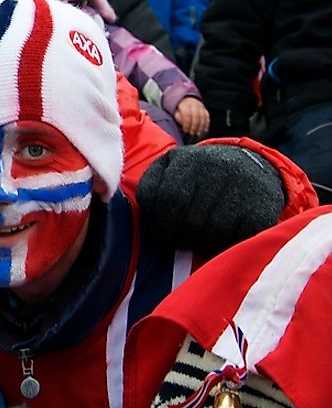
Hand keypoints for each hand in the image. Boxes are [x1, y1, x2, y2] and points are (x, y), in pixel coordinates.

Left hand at [137, 144, 283, 256]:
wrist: (251, 165)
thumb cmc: (199, 171)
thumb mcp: (171, 165)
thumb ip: (152, 183)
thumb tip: (147, 209)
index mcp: (190, 162)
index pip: (168, 198)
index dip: (160, 223)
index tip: (159, 234)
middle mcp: (217, 173)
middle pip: (190, 220)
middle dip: (178, 237)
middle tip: (176, 242)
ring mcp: (241, 191)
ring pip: (212, 232)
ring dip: (199, 244)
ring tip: (194, 241)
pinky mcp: (260, 210)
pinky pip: (236, 238)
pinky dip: (223, 245)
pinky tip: (216, 240)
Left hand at [174, 96, 209, 137]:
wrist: (186, 99)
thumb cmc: (180, 109)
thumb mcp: (176, 112)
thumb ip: (179, 117)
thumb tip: (184, 124)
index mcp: (185, 104)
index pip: (187, 114)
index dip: (187, 124)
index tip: (185, 130)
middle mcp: (194, 104)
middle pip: (196, 116)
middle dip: (195, 126)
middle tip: (192, 133)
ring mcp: (201, 106)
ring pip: (203, 116)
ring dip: (201, 126)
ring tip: (198, 133)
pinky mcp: (205, 108)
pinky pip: (207, 116)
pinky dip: (206, 124)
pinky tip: (204, 130)